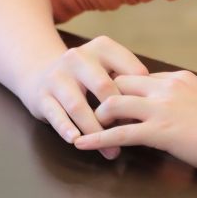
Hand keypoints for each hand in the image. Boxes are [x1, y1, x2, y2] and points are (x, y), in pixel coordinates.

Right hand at [18, 35, 147, 158]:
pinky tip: (77, 140)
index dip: (141, 96)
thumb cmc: (87, 75)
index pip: (130, 71)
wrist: (41, 71)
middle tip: (131, 135)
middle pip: (104, 87)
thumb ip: (129, 81)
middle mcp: (79, 57)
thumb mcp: (107, 66)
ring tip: (110, 150)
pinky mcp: (42, 94)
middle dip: (118, 115)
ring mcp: (58, 75)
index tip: (149, 116)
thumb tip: (156, 108)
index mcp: (103, 47)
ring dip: (96, 130)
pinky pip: (56, 114)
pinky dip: (67, 128)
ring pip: (79, 105)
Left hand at [74, 70, 196, 176]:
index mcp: (178, 78)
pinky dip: (97, 139)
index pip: (139, 76)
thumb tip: (172, 108)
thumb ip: (184, 99)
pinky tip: (82, 144)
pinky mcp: (160, 132)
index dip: (122, 89)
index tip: (110, 99)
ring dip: (96, 115)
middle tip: (90, 110)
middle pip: (120, 82)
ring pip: (114, 103)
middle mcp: (167, 87)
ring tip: (85, 126)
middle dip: (102, 95)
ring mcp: (162, 108)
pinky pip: (119, 134)